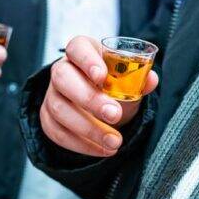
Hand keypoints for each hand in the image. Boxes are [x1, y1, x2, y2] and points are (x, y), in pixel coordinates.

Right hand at [40, 36, 157, 156]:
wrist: (100, 106)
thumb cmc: (113, 86)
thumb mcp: (128, 80)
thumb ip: (139, 79)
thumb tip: (151, 80)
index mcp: (82, 51)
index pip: (77, 48)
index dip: (87, 60)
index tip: (102, 76)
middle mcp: (62, 70)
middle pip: (63, 78)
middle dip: (89, 99)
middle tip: (115, 115)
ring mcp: (51, 94)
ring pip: (59, 109)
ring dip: (88, 128)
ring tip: (115, 141)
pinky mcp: (47, 118)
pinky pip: (57, 132)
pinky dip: (81, 145)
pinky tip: (102, 150)